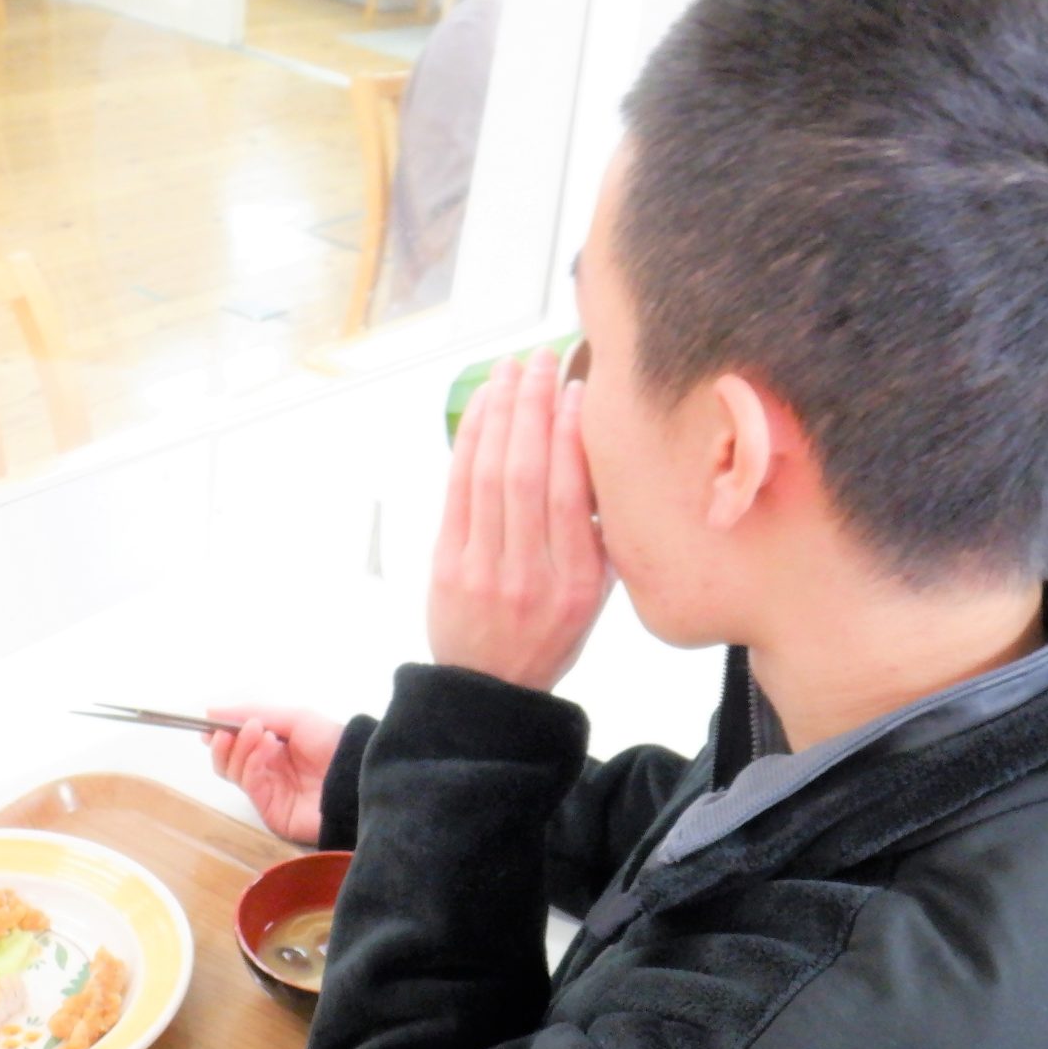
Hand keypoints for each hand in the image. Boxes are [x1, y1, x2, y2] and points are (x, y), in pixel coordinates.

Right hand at [208, 707, 345, 844]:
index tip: (209, 723)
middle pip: (228, 760)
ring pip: (233, 772)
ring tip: (257, 731)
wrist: (357, 776)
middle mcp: (268, 769)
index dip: (220, 733)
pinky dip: (251, 762)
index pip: (236, 744)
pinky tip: (266, 747)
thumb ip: (255, 713)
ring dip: (240, 748)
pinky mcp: (269, 809)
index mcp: (274, 748)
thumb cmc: (333, 743)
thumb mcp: (295, 718)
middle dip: (226, 741)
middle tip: (232, 729)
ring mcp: (268, 790)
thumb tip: (211, 712)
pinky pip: (248, 783)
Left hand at [428, 351, 612, 690]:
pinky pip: (458, 488)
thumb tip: (600, 457)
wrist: (490, 688)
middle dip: (532, 406)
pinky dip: (470, 440)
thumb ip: (600, 538)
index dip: (570, 435)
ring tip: (510, 369)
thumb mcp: (595, 598)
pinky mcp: (447, 562)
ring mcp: (483, 568)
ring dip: (500, 412)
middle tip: (540, 360)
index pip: (572, 494)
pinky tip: (483, 406)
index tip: (574, 390)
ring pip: (489, 474)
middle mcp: (529, 575)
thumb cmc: (549, 634)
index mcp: (576, 584)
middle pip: (527, 474)